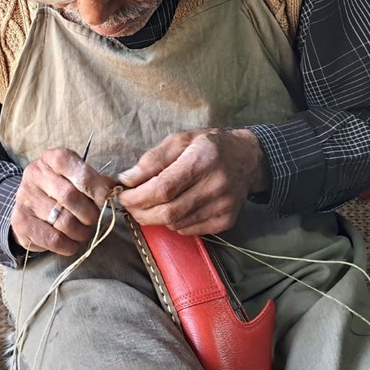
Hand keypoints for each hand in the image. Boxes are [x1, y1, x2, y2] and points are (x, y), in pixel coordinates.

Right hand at [11, 148, 114, 256]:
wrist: (29, 203)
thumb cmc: (60, 187)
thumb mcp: (77, 177)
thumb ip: (96, 181)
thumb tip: (113, 188)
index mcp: (52, 158)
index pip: (76, 169)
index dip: (94, 185)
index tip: (106, 198)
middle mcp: (35, 174)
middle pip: (70, 196)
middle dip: (89, 213)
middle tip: (93, 219)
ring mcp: (25, 198)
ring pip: (63, 221)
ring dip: (81, 232)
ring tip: (83, 232)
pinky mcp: (21, 221)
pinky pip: (52, 239)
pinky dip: (68, 245)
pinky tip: (71, 243)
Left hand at [116, 129, 267, 235]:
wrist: (247, 159)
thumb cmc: (209, 146)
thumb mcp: (180, 140)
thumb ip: (152, 159)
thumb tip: (127, 179)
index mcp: (203, 160)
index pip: (164, 188)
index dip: (138, 196)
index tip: (122, 196)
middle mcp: (216, 186)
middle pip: (168, 211)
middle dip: (141, 212)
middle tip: (130, 205)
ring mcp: (223, 206)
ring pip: (176, 223)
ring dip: (155, 217)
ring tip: (149, 205)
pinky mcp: (225, 221)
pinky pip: (188, 229)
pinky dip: (173, 222)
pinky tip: (173, 208)